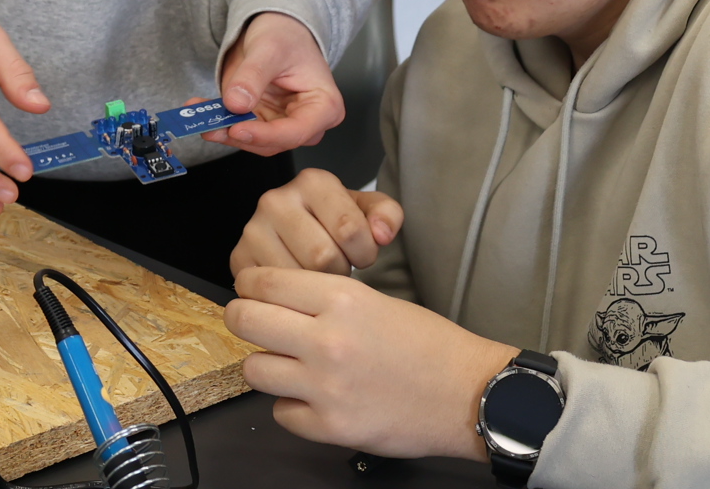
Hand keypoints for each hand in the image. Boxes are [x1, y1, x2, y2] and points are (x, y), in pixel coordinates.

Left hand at [209, 11, 342, 156]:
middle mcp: (306, 122)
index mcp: (324, 106)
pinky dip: (217, 121)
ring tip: (199, 114)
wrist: (276, 29)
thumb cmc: (287, 36)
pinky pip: (238, 129)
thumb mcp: (270, 48)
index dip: (266, 135)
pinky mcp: (260, 122)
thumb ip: (253, 75)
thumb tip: (236, 103)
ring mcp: (281, 124)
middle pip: (273, 142)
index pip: (296, 131)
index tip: (238, 129)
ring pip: (252, 140)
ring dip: (223, 130)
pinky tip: (199, 109)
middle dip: (239, 134)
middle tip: (210, 124)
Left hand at [226, 267, 515, 459]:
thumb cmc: (430, 345)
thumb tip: (278, 301)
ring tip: (288, 365)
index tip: (248, 289)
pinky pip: (281, 414)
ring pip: (254, 370)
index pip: (264, 282)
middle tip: (251, 322)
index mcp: (342, 299)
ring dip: (267, 366)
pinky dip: (292, 407)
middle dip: (242, 319)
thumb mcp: (377, 302)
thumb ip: (324, 301)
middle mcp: (327, 340)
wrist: (467, 394)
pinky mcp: (331, 428)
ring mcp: (325, 387)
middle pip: (246, 321)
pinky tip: (314, 398)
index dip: (249, 284)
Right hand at [230, 167, 403, 276]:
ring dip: (316, 286)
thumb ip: (388, 216)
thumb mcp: (370, 213)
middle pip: (322, 258)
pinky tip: (298, 280)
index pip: (350, 229)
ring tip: (318, 273)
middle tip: (339, 266)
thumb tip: (382, 234)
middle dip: (339, 271)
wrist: (302, 235)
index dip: (365, 253)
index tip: (361, 254)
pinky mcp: (239, 257)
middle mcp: (276, 199)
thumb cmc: (338, 223)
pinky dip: (291, 295)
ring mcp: (252, 228)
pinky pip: (273, 292)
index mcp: (313, 181)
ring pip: (297, 278)